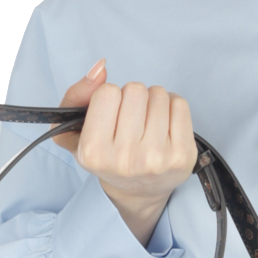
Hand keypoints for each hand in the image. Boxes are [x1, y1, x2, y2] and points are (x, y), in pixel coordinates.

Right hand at [52, 58, 197, 244]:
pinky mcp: (182, 156)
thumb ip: (76, 95)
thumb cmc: (108, 157)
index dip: (110, 98)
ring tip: (147, 124)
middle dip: (133, 98)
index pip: (107, 92)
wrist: (138, 191)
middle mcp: (125, 159)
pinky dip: (172, 107)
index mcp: (94, 152)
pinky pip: (179, 104)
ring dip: (153, 101)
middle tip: (131, 121)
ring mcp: (156, 159)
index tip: (111, 116)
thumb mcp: (76, 131)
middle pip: (135, 90)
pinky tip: (164, 126)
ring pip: (158, 94)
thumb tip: (100, 67)